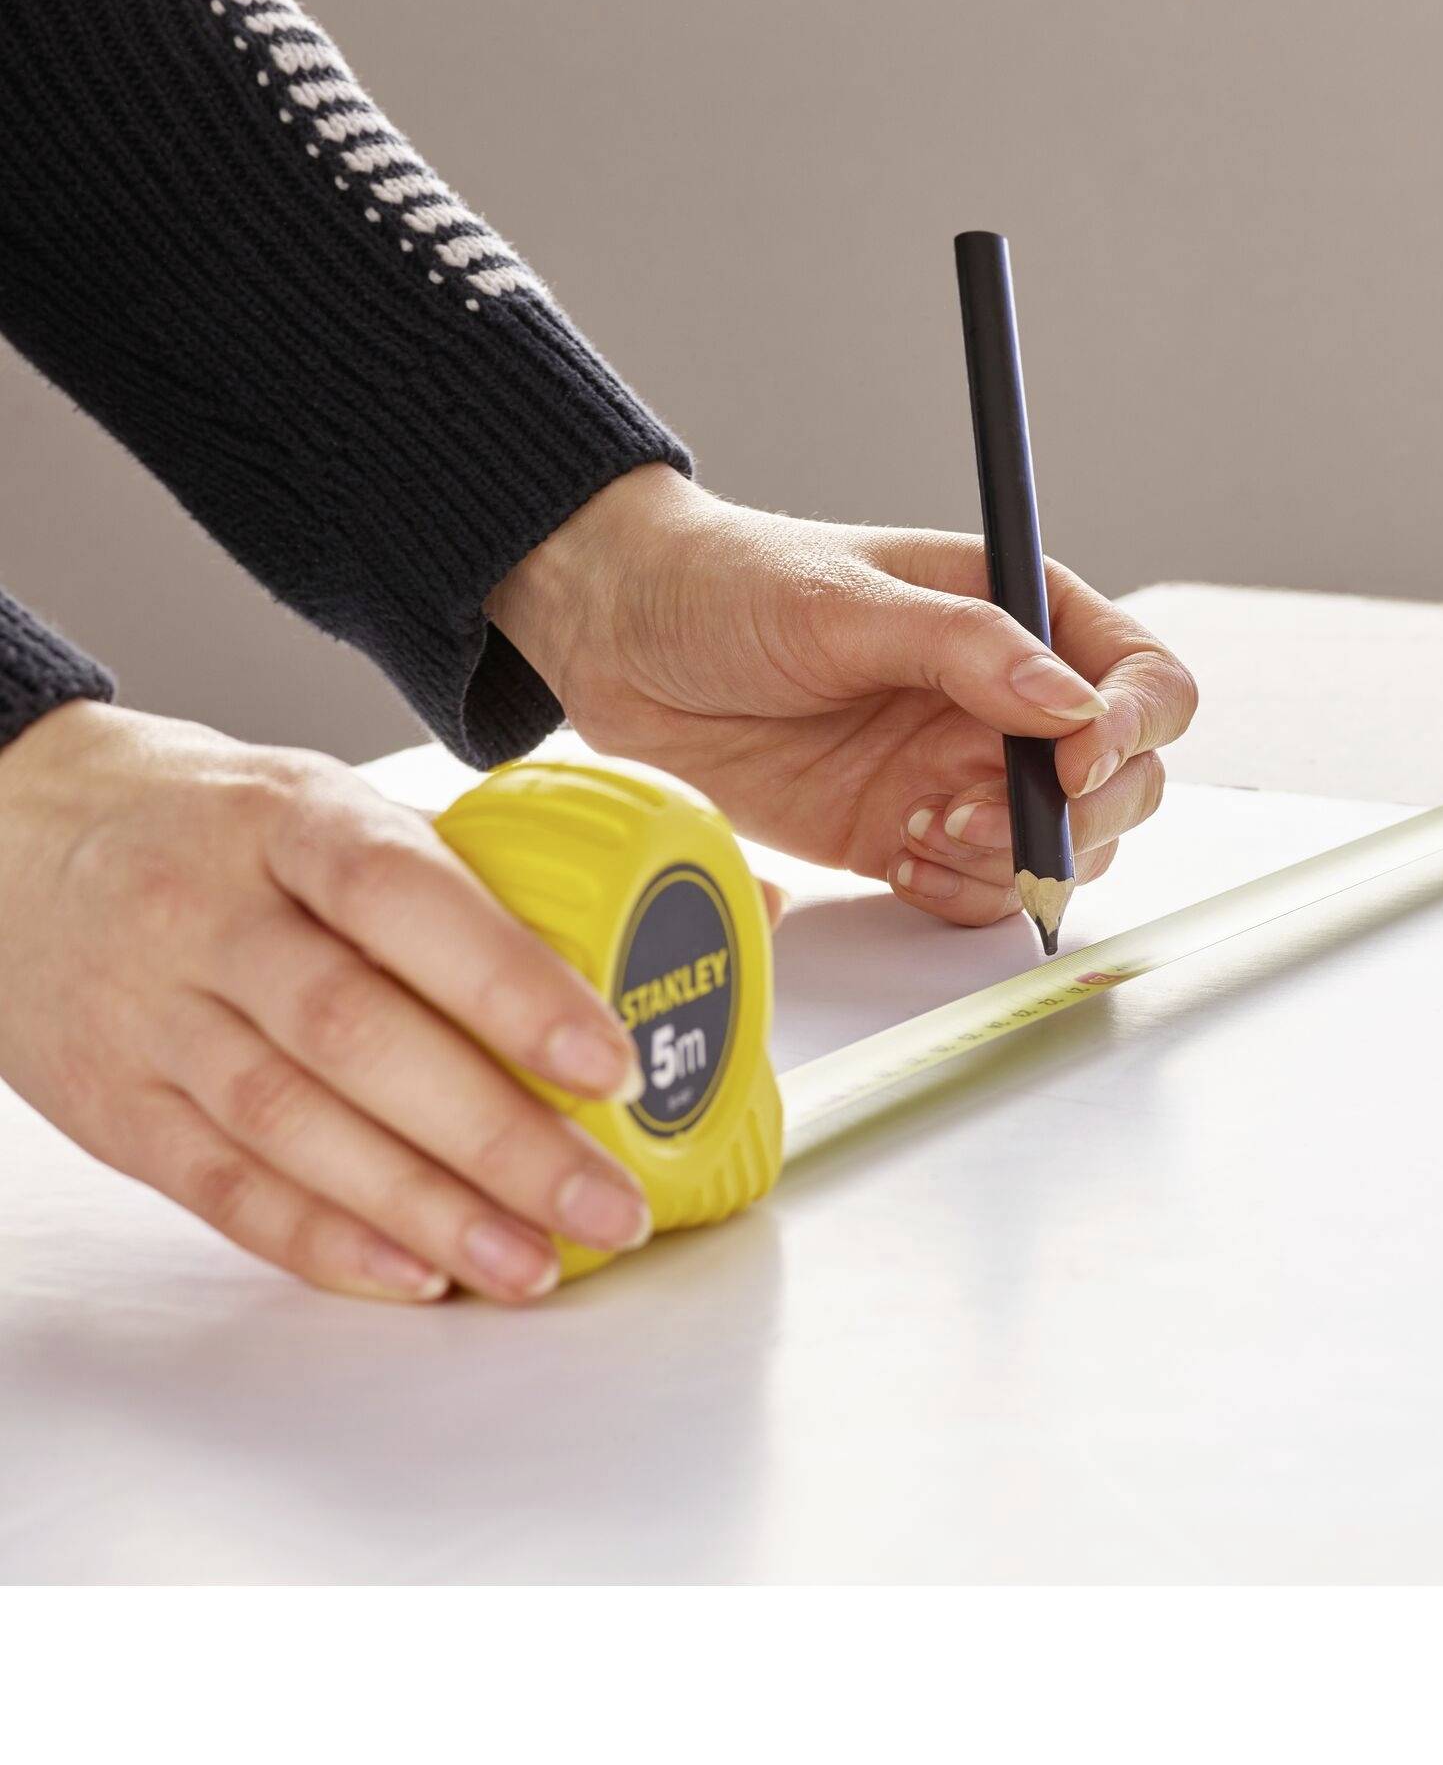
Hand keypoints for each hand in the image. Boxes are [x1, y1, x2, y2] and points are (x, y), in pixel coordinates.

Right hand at [0, 702, 654, 1301]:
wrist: (12, 827)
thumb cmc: (220, 819)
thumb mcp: (339, 799)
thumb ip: (506, 862)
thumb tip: (738, 893)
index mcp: (289, 819)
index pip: (401, 897)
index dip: (509, 984)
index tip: (607, 1060)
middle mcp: (211, 915)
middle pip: (355, 1034)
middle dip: (496, 1136)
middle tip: (604, 1202)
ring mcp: (151, 1014)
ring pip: (292, 1127)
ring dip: (427, 1210)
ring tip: (535, 1263)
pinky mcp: (117, 1104)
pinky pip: (221, 1188)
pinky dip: (324, 1242)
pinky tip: (417, 1275)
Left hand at [489, 465, 1198, 925]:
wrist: (620, 641)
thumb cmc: (730, 584)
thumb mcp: (845, 601)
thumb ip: (966, 648)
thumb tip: (1073, 703)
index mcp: (1019, 615)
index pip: (1141, 680)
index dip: (1131, 729)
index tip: (1072, 763)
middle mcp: (1007, 700)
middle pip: (1124, 782)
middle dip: (1075, 815)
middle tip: (978, 812)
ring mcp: (962, 772)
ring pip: (1061, 849)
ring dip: (1009, 859)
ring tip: (923, 825)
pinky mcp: (910, 833)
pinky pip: (982, 890)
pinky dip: (960, 891)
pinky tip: (899, 854)